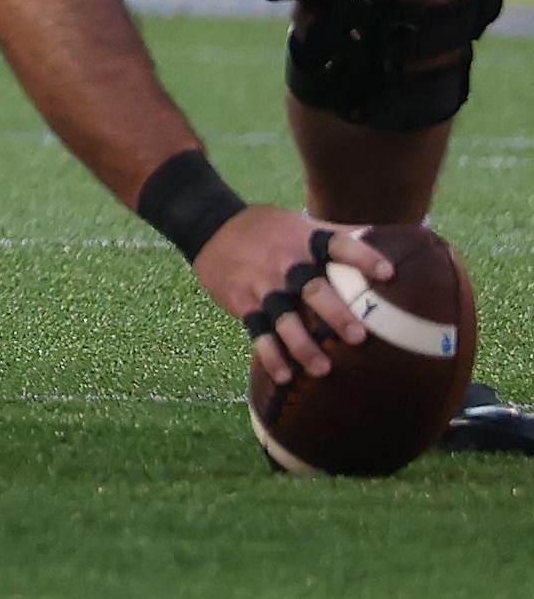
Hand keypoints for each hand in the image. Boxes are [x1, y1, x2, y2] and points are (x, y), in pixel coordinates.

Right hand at [196, 208, 385, 388]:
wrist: (208, 225)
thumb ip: (340, 234)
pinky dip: (270, 355)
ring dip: (302, 344)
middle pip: (312, 288)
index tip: (388, 273)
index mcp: (305, 241)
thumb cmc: (267, 229)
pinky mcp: (243, 303)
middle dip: (334, 313)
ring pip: (284, 318)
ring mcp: (262, 285)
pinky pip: (258, 332)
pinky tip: (285, 375)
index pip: (338, 245)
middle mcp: (285, 263)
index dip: (363, 257)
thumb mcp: (300, 224)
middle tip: (358, 337)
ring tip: (323, 369)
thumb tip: (391, 240)